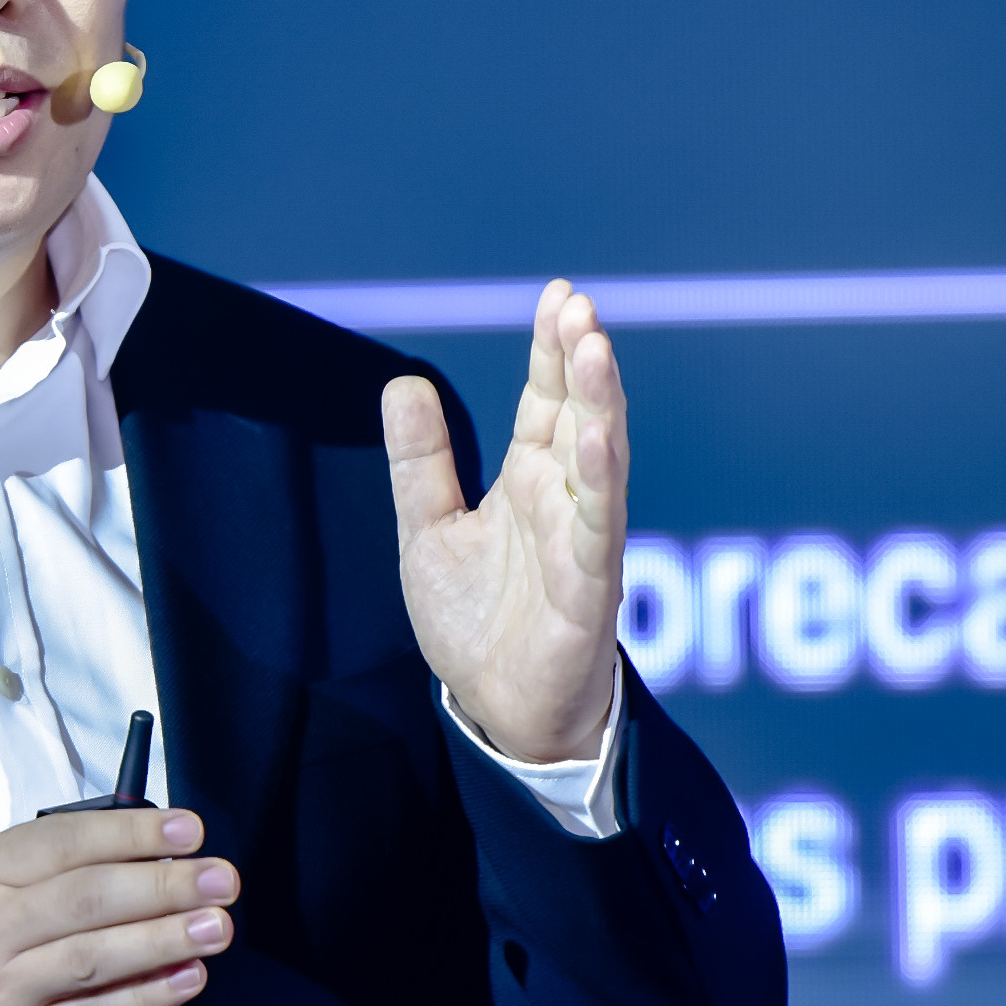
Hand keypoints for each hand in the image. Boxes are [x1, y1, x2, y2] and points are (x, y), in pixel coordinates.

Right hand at [0, 807, 236, 1005]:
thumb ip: (48, 869)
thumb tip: (146, 850)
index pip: (63, 842)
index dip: (131, 833)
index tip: (189, 829)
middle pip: (87, 899)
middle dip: (164, 885)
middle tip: (222, 878)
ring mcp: (0, 993)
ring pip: (95, 958)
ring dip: (165, 939)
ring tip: (217, 926)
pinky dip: (148, 997)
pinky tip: (189, 978)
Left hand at [382, 278, 628, 762]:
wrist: (496, 709)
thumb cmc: (477, 622)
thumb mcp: (428, 530)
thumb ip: (421, 463)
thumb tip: (404, 383)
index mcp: (528, 480)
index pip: (544, 400)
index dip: (550, 350)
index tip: (560, 295)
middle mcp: (562, 500)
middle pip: (578, 414)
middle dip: (580, 360)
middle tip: (580, 305)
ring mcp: (581, 540)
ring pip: (600, 458)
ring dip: (601, 402)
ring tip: (594, 346)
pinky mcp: (589, 587)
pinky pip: (599, 527)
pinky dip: (602, 478)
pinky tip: (599, 436)